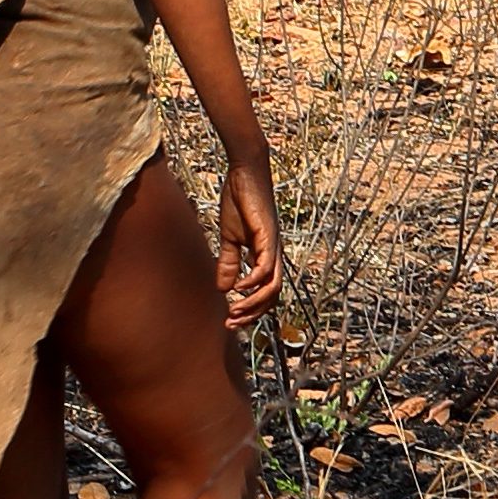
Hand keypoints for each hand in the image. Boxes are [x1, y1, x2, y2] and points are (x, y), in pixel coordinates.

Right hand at [214, 148, 283, 327]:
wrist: (245, 174)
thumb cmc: (240, 202)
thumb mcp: (230, 238)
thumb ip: (229, 262)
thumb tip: (224, 289)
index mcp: (265, 255)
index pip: (265, 291)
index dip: (251, 309)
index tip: (230, 320)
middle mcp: (273, 253)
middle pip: (273, 295)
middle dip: (253, 314)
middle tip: (232, 324)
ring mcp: (272, 245)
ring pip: (273, 285)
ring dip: (254, 303)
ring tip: (235, 311)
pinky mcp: (267, 234)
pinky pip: (267, 265)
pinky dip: (254, 281)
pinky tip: (239, 288)